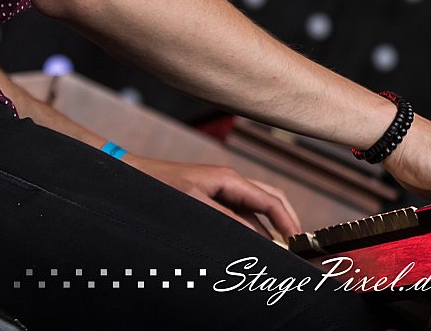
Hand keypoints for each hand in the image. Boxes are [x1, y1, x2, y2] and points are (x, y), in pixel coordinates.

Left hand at [123, 156, 301, 240]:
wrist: (130, 176)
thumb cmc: (158, 186)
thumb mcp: (194, 204)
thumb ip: (226, 220)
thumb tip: (256, 237)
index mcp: (230, 179)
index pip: (270, 200)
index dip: (288, 222)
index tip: (300, 243)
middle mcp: (230, 184)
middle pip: (269, 201)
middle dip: (286, 222)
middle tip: (298, 247)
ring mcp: (221, 192)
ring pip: (255, 212)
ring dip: (268, 230)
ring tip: (278, 253)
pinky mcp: (211, 201)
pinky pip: (239, 216)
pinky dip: (251, 231)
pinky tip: (252, 247)